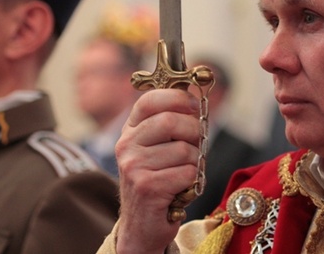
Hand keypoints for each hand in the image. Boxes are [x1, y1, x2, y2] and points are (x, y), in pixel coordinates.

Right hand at [115, 88, 200, 253]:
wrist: (141, 226)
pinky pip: (187, 173)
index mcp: (129, 130)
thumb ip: (170, 124)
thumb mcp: (156, 148)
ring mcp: (134, 166)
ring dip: (195, 162)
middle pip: (171, 121)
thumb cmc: (158, 182)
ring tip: (184, 173)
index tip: (194, 106)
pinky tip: (181, 188)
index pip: (150, 100)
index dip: (177, 98)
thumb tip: (195, 99)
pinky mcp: (147, 187)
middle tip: (196, 145)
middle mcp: (126, 145)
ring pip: (184, 150)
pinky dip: (193, 181)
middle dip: (194, 132)